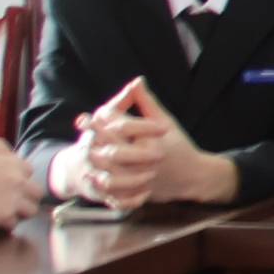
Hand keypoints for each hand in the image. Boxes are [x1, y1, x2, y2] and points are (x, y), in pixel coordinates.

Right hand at [0, 139, 35, 229]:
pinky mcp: (4, 215)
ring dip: (21, 212)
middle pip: (37, 192)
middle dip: (27, 196)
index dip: (19, 178)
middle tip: (13, 201)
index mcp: (12, 162)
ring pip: (31, 210)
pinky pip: (14, 223)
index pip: (29, 171)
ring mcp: (12, 198)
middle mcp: (17, 179)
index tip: (9, 184)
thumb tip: (13, 154)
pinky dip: (5, 223)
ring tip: (7, 212)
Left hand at [77, 80, 240, 207]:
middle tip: (80, 129)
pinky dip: (104, 187)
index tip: (89, 115)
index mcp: (150, 141)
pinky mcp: (139, 193)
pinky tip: (93, 179)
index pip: (122, 127)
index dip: (104, 120)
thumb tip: (136, 80)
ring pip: (112, 174)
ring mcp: (141, 179)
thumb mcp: (165, 121)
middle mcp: (144, 161)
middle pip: (113, 150)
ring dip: (95, 164)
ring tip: (82, 154)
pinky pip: (118, 193)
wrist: (193, 176)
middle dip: (94, 139)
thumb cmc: (178, 145)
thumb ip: (146, 102)